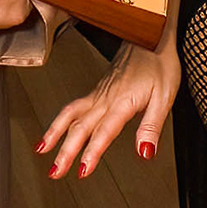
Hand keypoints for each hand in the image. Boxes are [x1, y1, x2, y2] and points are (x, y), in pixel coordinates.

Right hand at [39, 38, 179, 177]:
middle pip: (81, 126)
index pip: (105, 130)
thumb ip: (152, 126)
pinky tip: (54, 132)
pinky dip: (60, 121)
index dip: (93, 151)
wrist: (152, 35)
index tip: (83, 170)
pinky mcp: (97, 90)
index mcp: (123, 100)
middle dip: (66, 151)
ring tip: (42, 152)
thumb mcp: (165, 97)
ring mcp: (99, 92)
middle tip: (55, 172)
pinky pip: (73, 107)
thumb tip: (145, 152)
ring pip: (71, 114)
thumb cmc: (160, 63)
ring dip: (55, 134)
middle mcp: (106, 97)